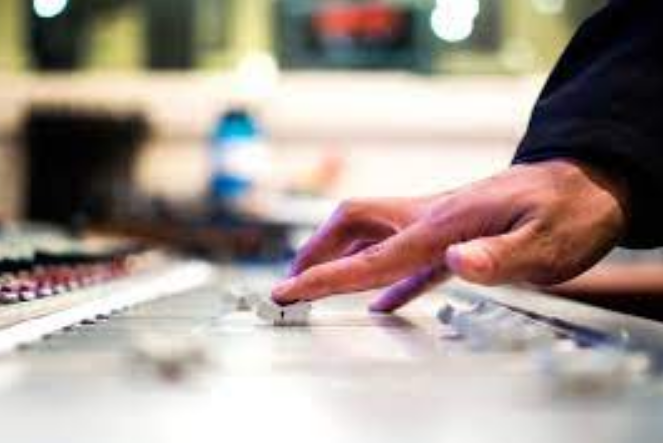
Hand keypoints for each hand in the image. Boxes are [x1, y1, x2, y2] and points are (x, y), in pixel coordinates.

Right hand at [272, 160, 628, 311]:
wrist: (587, 182)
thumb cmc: (570, 213)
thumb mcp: (547, 241)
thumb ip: (500, 255)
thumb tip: (455, 261)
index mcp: (443, 223)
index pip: (371, 256)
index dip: (325, 276)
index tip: (288, 292)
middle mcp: (430, 218)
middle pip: (354, 225)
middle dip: (317, 252)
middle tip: (292, 281)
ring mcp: (439, 223)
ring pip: (373, 234)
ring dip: (341, 257)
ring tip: (319, 282)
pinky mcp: (454, 234)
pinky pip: (407, 257)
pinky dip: (385, 278)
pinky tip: (383, 301)